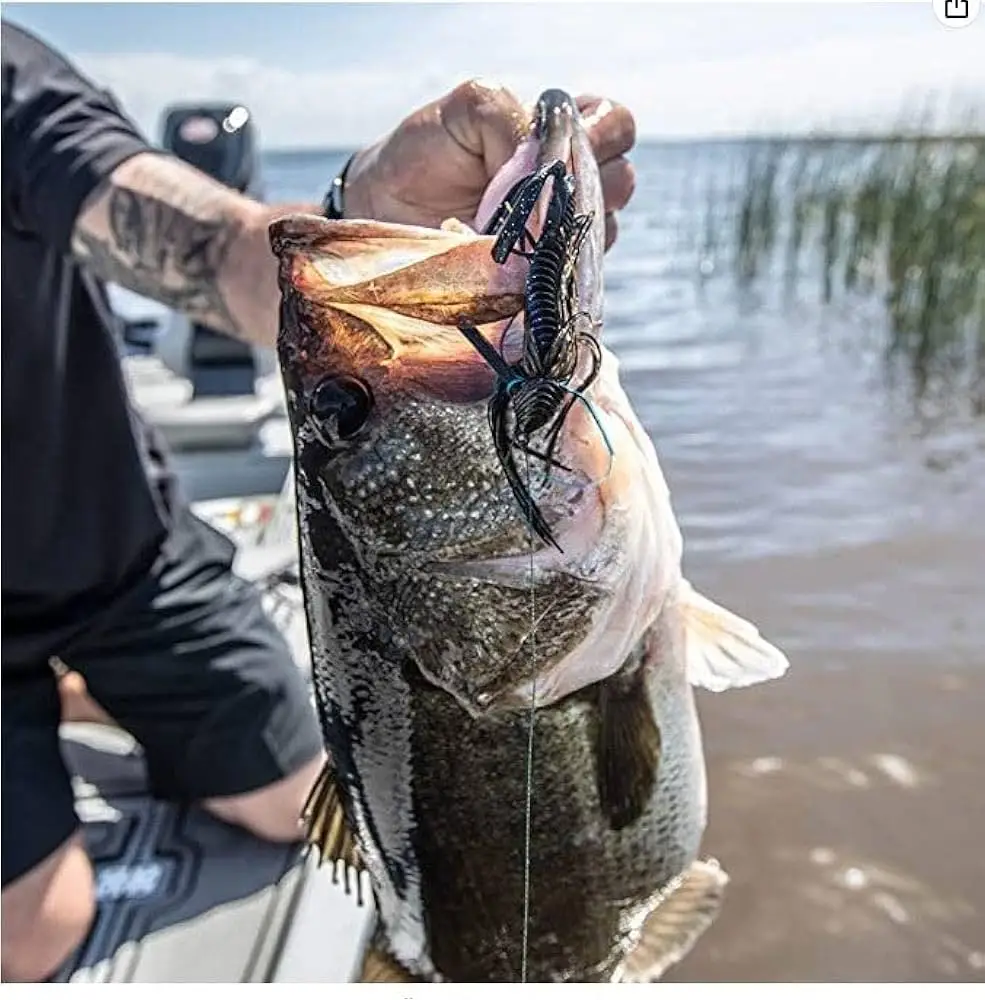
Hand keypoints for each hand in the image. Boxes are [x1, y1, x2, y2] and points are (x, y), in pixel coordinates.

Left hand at [341, 80, 636, 250]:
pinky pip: (573, 271)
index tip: (562, 146)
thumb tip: (543, 163)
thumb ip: (513, 116)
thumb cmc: (427, 152)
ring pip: (606, 227)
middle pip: (623, 177)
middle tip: (547, 187)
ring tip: (524, 224)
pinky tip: (519, 256)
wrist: (384, 211)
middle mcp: (570, 182)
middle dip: (593, 179)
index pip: (615, 125)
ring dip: (571, 224)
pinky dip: (552, 261)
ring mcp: (561, 231)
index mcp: (559, 133)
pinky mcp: (542, 275)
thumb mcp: (468, 108)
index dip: (601, 133)